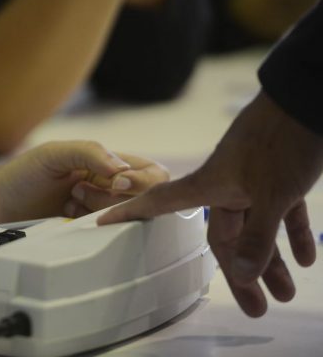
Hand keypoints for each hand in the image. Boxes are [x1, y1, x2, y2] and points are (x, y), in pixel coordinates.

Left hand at [0, 141, 168, 222]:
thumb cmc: (21, 175)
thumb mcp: (53, 154)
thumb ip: (89, 152)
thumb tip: (123, 169)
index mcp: (108, 165)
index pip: (151, 172)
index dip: (143, 181)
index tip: (117, 183)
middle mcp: (109, 190)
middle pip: (144, 199)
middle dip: (115, 198)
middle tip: (80, 192)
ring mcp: (100, 214)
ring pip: (126, 219)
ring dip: (98, 210)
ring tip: (68, 203)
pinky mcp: (88, 236)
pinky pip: (108, 238)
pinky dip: (90, 228)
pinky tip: (66, 218)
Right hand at [95, 92, 322, 316]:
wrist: (308, 97)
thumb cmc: (281, 140)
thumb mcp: (271, 193)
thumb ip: (259, 236)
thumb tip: (243, 274)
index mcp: (209, 185)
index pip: (158, 203)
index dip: (128, 213)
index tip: (101, 221)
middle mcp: (225, 185)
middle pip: (224, 236)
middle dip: (242, 272)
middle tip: (258, 305)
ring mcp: (252, 180)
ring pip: (257, 228)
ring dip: (272, 260)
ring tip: (285, 291)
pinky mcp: (279, 175)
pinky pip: (281, 212)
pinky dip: (291, 234)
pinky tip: (304, 256)